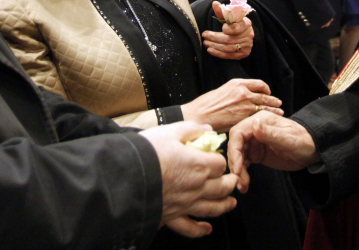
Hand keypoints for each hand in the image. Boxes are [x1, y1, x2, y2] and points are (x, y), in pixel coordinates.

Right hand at [140, 122, 238, 236]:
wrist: (126, 174)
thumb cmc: (147, 151)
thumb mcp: (170, 131)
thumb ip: (191, 129)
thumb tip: (206, 129)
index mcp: (199, 165)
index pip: (220, 164)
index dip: (219, 159)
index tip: (214, 157)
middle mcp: (197, 187)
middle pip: (222, 187)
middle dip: (230, 183)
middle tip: (232, 180)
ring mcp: (186, 203)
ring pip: (212, 208)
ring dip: (225, 205)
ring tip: (231, 203)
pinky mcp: (172, 215)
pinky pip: (190, 227)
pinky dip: (200, 230)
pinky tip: (207, 229)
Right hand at [181, 78, 283, 131]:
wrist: (198, 116)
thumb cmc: (205, 105)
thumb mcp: (221, 91)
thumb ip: (235, 92)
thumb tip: (243, 96)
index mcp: (237, 83)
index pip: (259, 83)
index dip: (265, 88)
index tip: (268, 92)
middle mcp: (243, 92)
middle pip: (264, 95)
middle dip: (273, 99)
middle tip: (278, 102)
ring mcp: (244, 105)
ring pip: (264, 106)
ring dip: (274, 109)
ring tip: (280, 111)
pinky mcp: (243, 118)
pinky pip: (258, 116)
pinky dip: (266, 117)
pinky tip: (270, 120)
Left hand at [203, 0, 252, 59]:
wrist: (244, 33)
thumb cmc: (235, 23)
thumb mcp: (230, 16)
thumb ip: (222, 11)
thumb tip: (214, 3)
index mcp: (246, 24)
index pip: (236, 28)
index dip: (228, 29)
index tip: (221, 28)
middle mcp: (249, 35)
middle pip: (229, 39)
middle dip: (214, 38)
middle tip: (205, 35)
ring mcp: (247, 46)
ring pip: (228, 48)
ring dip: (215, 46)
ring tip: (206, 43)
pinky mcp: (243, 54)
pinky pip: (229, 56)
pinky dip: (218, 53)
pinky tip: (210, 50)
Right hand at [227, 112, 318, 191]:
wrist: (311, 151)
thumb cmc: (302, 141)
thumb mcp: (287, 138)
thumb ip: (270, 133)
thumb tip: (255, 124)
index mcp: (259, 121)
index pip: (238, 133)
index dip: (234, 150)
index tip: (237, 166)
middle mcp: (253, 130)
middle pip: (235, 146)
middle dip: (235, 163)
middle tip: (239, 180)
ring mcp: (253, 143)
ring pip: (237, 156)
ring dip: (238, 171)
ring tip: (242, 186)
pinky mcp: (256, 154)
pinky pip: (243, 163)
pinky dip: (242, 174)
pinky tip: (244, 185)